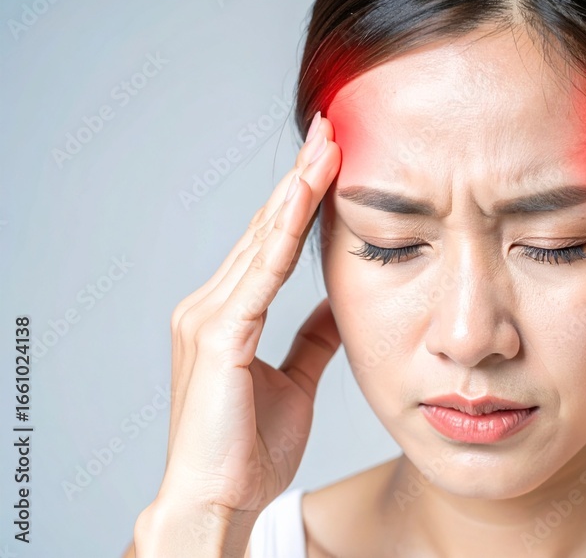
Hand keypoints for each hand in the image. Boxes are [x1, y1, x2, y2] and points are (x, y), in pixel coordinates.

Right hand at [154, 113, 341, 524]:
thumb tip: (336, 308)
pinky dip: (284, 233)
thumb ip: (310, 341)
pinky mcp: (219, 336)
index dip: (300, 198)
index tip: (329, 157)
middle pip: (266, 228)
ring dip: (297, 189)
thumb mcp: (293, 382)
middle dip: (300, 176)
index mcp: (229, 314)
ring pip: (264, 240)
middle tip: (329, 127)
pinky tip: (304, 196)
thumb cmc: (247, 448)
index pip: (271, 242)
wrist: (219, 499)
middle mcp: (211, 304)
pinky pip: (261, 275)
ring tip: (326, 144)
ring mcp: (210, 316)